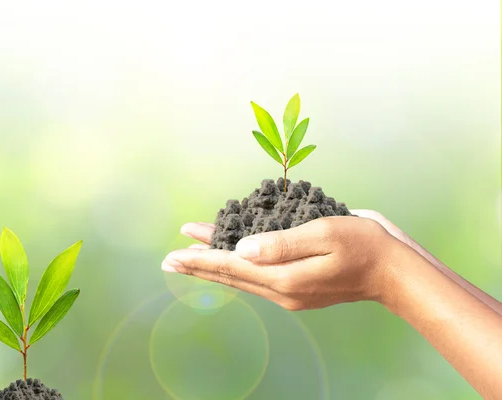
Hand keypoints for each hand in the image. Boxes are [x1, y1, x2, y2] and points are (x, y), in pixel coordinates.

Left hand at [162, 216, 400, 310]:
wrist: (393, 271)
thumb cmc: (364, 246)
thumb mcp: (324, 234)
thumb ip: (281, 243)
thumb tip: (242, 250)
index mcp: (285, 277)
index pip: (232, 266)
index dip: (201, 257)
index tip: (175, 253)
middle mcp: (282, 289)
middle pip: (231, 274)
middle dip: (198, 264)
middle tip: (169, 259)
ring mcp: (290, 291)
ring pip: (242, 276)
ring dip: (215, 264)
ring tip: (189, 253)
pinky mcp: (297, 287)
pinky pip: (257, 276)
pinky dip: (237, 265)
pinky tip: (229, 256)